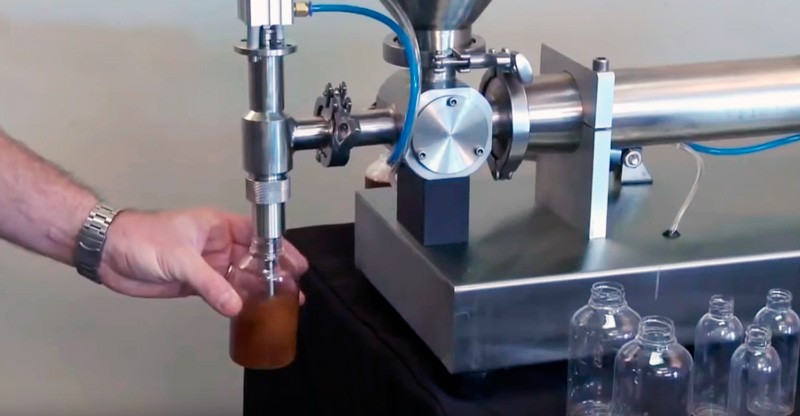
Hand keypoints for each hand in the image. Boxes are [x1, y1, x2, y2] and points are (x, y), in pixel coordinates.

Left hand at [98, 208, 308, 316]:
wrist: (107, 253)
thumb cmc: (141, 239)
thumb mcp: (181, 259)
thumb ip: (210, 283)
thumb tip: (236, 305)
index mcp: (218, 226)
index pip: (258, 235)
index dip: (280, 249)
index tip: (297, 265)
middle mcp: (217, 245)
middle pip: (254, 259)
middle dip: (274, 274)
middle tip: (293, 292)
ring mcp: (207, 265)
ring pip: (240, 278)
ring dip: (258, 291)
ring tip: (280, 305)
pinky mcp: (196, 284)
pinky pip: (223, 294)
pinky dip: (236, 303)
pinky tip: (249, 311)